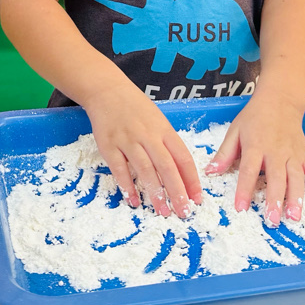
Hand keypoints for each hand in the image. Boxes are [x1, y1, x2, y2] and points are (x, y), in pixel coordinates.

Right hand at [82, 85, 202, 217]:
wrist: (107, 91)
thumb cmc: (136, 109)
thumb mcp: (158, 121)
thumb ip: (168, 145)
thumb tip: (181, 175)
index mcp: (164, 130)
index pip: (183, 157)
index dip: (192, 180)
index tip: (197, 199)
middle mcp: (148, 135)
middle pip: (167, 167)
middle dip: (177, 192)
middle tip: (184, 212)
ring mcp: (128, 140)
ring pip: (145, 170)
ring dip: (155, 193)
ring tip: (163, 212)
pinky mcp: (109, 145)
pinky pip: (120, 169)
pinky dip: (127, 186)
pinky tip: (134, 201)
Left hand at [205, 91, 304, 225]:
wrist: (279, 100)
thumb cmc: (255, 117)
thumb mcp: (235, 131)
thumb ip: (224, 153)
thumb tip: (210, 172)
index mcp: (255, 146)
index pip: (248, 170)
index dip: (244, 189)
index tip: (240, 207)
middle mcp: (276, 152)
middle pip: (276, 178)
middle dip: (275, 200)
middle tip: (273, 221)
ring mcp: (293, 155)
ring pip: (296, 178)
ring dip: (296, 198)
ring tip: (295, 217)